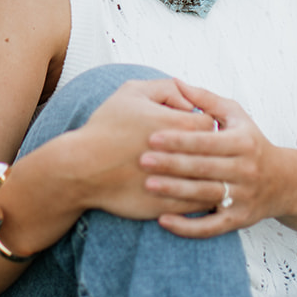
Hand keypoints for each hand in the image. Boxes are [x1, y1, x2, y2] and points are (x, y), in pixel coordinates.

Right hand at [71, 78, 219, 219]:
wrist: (82, 167)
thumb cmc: (106, 127)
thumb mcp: (132, 92)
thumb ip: (166, 88)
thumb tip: (188, 100)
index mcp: (179, 127)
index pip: (211, 124)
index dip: (203, 124)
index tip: (194, 127)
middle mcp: (183, 157)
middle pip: (214, 153)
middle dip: (209, 151)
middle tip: (200, 149)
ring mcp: (178, 185)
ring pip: (210, 182)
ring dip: (208, 176)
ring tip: (201, 171)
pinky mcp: (169, 207)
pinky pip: (197, 205)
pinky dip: (199, 198)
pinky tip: (192, 191)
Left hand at [139, 80, 279, 237]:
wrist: (284, 182)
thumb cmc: (251, 143)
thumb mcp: (236, 116)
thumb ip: (206, 100)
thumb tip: (177, 82)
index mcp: (243, 142)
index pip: (208, 141)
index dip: (180, 139)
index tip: (153, 136)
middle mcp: (245, 170)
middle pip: (204, 168)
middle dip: (172, 164)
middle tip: (142, 159)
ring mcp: (243, 197)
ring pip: (205, 195)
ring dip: (175, 191)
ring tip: (148, 184)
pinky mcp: (239, 220)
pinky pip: (211, 226)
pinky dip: (187, 226)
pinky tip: (163, 220)